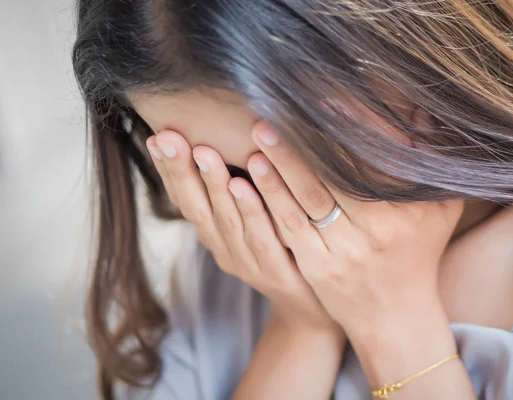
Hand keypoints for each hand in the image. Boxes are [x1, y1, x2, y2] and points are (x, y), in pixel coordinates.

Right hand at [146, 130, 340, 332]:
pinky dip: (250, 210)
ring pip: (226, 220)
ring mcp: (248, 263)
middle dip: (182, 172)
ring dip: (213, 186)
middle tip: (169, 137)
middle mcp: (224, 249)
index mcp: (215, 236)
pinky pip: (261, 238)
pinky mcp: (276, 273)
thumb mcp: (253, 221)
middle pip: (197, 209)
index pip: (185, 201)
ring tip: (204, 153)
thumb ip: (238, 190)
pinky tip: (242, 184)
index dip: (170, 171)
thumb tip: (224, 143)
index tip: (156, 137)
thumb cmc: (281, 253)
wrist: (308, 309)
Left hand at [245, 121, 463, 337]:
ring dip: (280, 167)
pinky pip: (291, 228)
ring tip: (259, 135)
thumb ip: (434, 163)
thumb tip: (420, 111)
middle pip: (333, 179)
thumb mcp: (439, 210)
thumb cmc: (419, 253)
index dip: (347, 131)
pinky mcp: (317, 267)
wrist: (395, 315)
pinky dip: (272, 201)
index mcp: (405, 212)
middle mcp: (373, 231)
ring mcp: (342, 251)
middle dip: (303, 145)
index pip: (370, 163)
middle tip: (276, 110)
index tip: (325, 101)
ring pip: (307, 201)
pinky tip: (251, 178)